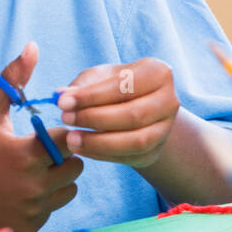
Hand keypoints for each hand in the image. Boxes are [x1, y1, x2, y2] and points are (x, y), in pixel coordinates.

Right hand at [0, 42, 82, 231]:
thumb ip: (12, 79)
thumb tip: (33, 46)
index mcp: (27, 153)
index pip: (70, 140)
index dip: (60, 134)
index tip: (43, 132)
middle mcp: (33, 185)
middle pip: (76, 166)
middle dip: (62, 156)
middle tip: (36, 152)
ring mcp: (32, 209)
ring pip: (69, 189)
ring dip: (57, 179)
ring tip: (30, 170)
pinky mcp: (29, 226)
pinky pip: (53, 209)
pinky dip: (43, 200)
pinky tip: (19, 190)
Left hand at [58, 58, 178, 167]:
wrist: (135, 109)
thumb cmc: (113, 87)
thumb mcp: (98, 77)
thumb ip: (81, 85)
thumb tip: (62, 95)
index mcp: (158, 73)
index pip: (125, 86)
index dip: (92, 96)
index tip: (63, 102)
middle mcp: (169, 101)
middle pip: (133, 115)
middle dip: (94, 119)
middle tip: (65, 119)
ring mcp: (165, 129)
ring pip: (135, 141)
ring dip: (98, 142)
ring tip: (71, 138)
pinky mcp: (155, 151)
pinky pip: (128, 157)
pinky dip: (101, 155)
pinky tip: (81, 148)